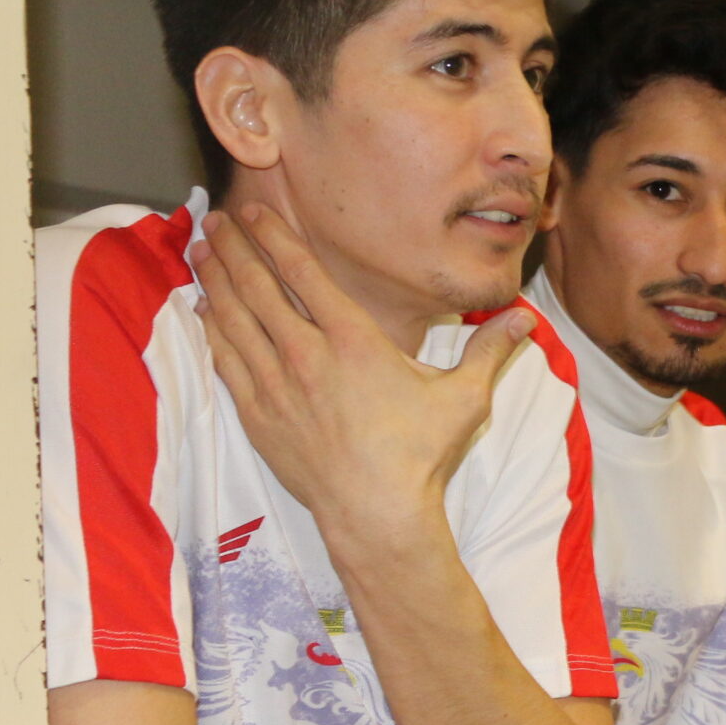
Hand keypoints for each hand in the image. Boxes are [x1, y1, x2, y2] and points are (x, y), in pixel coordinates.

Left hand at [192, 204, 535, 531]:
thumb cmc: (420, 455)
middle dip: (234, 249)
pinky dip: (212, 331)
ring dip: (216, 281)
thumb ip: (489, 351)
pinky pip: (226, 361)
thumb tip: (524, 318)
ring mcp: (275, 386)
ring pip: (234, 320)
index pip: (302, 272)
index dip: (274, 236)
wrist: (377, 513)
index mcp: (353, 340)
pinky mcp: (259, 416)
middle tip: (215, 222)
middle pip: (257, 288)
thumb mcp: (465, 398)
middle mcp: (306, 354)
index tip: (253, 211)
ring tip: (201, 253)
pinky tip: (205, 313)